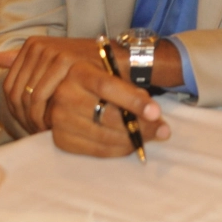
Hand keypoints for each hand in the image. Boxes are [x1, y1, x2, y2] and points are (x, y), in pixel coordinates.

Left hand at [0, 37, 102, 133]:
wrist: (121, 62)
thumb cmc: (89, 65)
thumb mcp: (57, 60)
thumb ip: (27, 61)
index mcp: (34, 46)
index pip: (11, 85)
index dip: (16, 110)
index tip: (27, 125)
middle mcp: (40, 47)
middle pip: (18, 92)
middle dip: (24, 117)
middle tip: (35, 132)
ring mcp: (51, 52)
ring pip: (29, 96)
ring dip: (34, 118)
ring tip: (44, 131)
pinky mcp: (64, 60)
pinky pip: (42, 95)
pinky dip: (44, 114)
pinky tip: (51, 125)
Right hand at [49, 61, 168, 156]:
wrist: (66, 90)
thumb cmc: (97, 79)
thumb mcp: (112, 72)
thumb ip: (130, 87)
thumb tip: (153, 113)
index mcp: (79, 71)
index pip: (107, 87)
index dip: (133, 101)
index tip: (156, 112)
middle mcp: (65, 94)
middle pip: (108, 115)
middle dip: (140, 125)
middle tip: (163, 129)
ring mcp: (59, 118)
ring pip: (104, 136)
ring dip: (132, 140)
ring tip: (151, 136)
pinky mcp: (60, 138)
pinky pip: (95, 150)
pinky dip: (117, 150)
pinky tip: (131, 143)